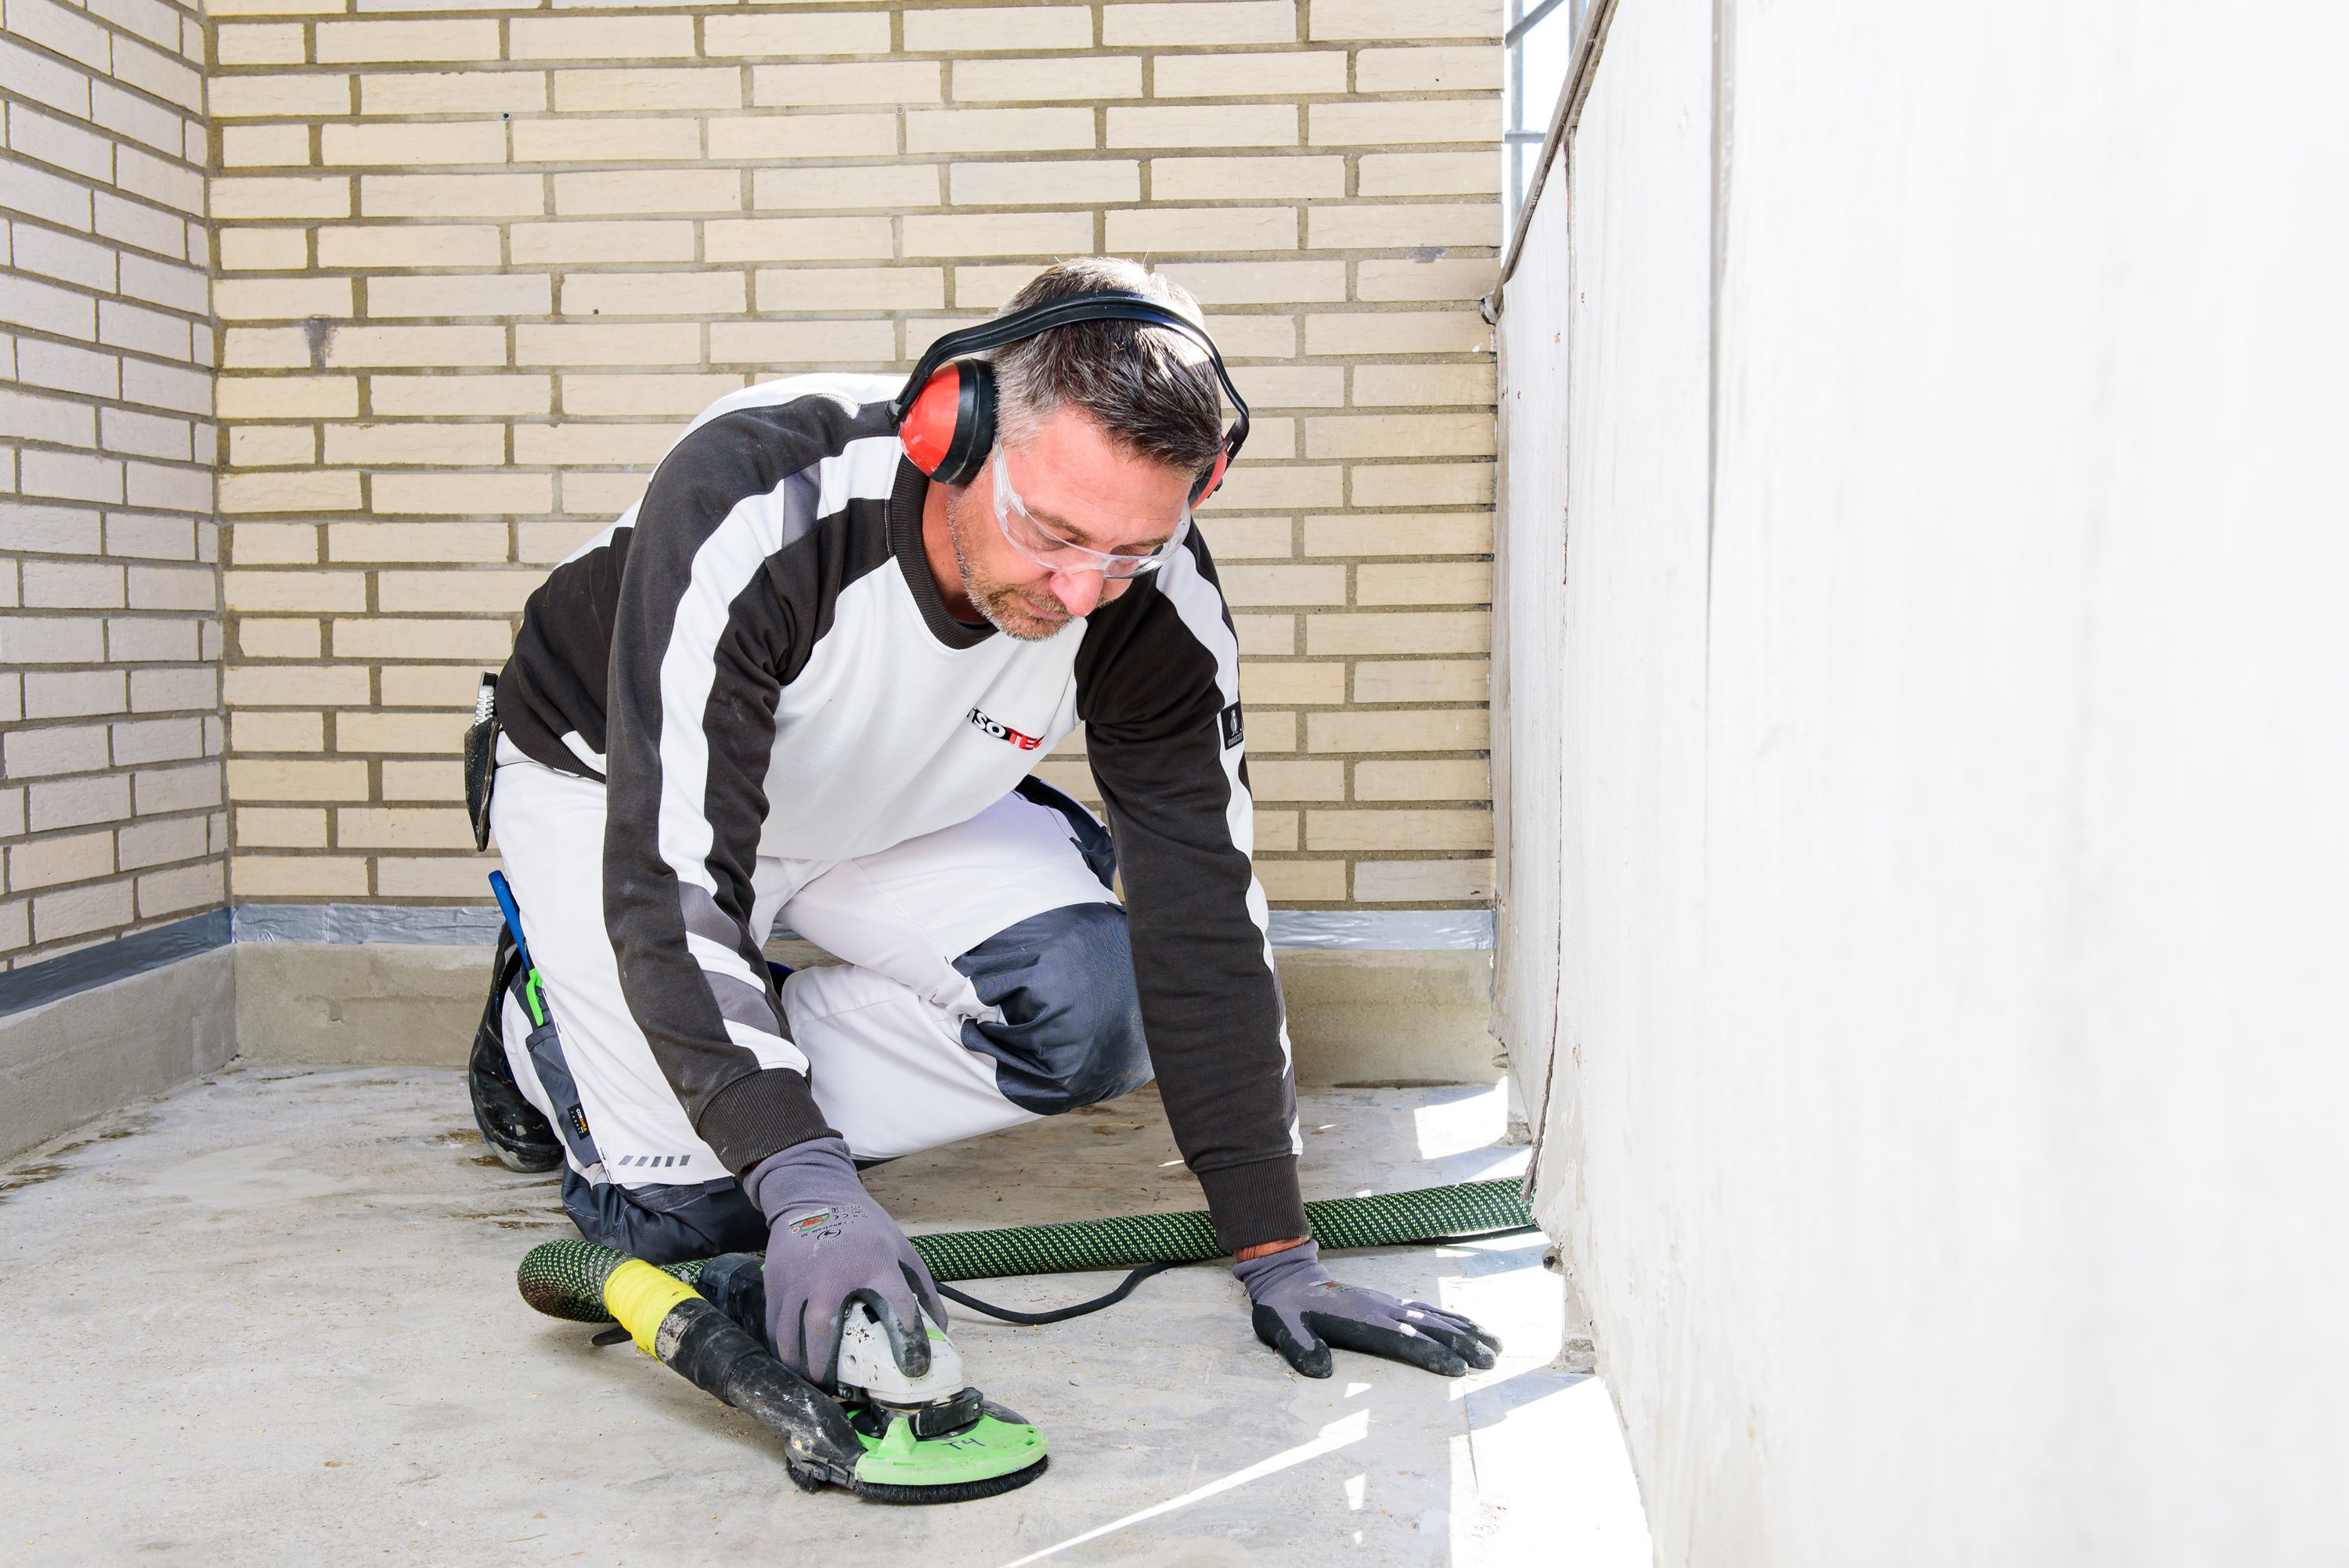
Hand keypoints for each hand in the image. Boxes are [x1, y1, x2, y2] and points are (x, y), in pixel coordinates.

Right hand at [745, 1136, 946, 1386]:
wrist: (814, 1195)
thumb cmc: (863, 1229)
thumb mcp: (901, 1249)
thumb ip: (922, 1290)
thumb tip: (940, 1333)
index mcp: (874, 1264)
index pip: (897, 1307)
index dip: (909, 1342)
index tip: (913, 1368)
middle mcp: (832, 1274)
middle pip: (822, 1331)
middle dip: (827, 1369)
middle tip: (839, 1390)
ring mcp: (799, 1280)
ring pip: (789, 1337)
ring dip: (801, 1368)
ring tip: (817, 1384)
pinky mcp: (775, 1283)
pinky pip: (773, 1328)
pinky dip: (782, 1352)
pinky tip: (796, 1364)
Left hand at [1233, 1240, 1499, 1378]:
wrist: (1287, 1277)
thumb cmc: (1285, 1309)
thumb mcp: (1282, 1328)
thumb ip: (1300, 1348)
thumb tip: (1320, 1371)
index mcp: (1361, 1320)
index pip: (1403, 1339)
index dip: (1430, 1354)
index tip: (1458, 1369)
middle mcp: (1382, 1309)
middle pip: (1430, 1328)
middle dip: (1463, 1345)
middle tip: (1491, 1362)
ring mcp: (1389, 1304)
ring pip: (1436, 1318)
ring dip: (1467, 1332)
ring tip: (1496, 1346)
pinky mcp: (1390, 1303)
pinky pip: (1429, 1311)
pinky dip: (1454, 1320)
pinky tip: (1470, 1328)